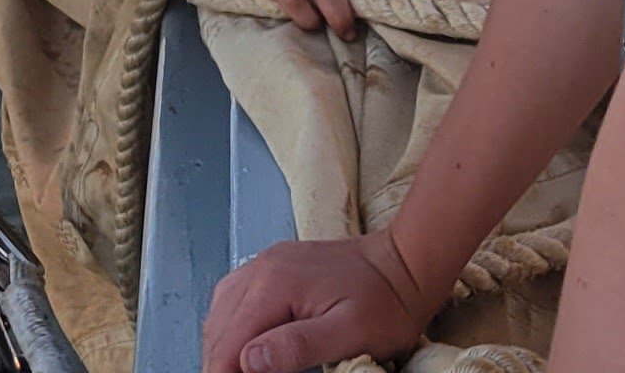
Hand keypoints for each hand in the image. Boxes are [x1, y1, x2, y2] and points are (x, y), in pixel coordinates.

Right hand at [203, 228, 441, 372]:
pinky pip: (236, 297)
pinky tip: (242, 345)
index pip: (227, 343)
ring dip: (222, 348)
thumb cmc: (386, 302)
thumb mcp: (349, 333)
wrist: (406, 262)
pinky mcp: (276, 265)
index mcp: (274, 285)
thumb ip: (297, 346)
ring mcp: (267, 263)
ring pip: (221, 312)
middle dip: (220, 365)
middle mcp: (262, 268)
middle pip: (218, 329)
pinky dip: (231, 326)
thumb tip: (249, 361)